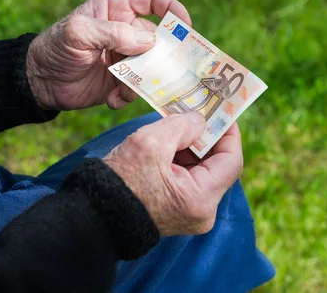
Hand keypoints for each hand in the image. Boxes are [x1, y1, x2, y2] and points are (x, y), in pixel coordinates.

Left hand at [26, 0, 190, 109]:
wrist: (38, 83)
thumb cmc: (54, 48)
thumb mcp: (78, 34)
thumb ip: (113, 33)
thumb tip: (150, 41)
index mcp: (116, 7)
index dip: (173, 9)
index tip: (185, 28)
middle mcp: (125, 29)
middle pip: (158, 39)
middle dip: (161, 57)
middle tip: (162, 72)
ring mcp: (125, 55)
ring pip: (151, 67)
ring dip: (143, 81)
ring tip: (124, 90)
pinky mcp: (121, 79)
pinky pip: (137, 87)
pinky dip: (128, 96)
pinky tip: (112, 100)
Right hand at [104, 113, 243, 235]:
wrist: (94, 213)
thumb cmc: (120, 180)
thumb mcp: (151, 143)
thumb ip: (182, 126)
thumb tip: (200, 121)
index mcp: (200, 199)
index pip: (231, 161)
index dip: (229, 133)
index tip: (223, 112)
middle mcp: (202, 212)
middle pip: (218, 166)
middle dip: (209, 137)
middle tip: (202, 113)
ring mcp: (190, 215)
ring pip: (204, 172)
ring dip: (195, 147)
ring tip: (183, 123)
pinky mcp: (178, 212)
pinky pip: (190, 181)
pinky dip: (184, 160)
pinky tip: (173, 142)